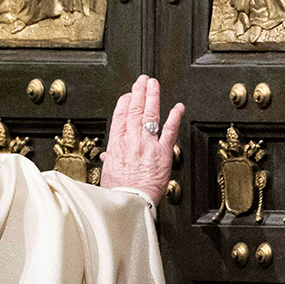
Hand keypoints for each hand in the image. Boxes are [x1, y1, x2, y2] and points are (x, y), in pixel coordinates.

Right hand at [99, 75, 183, 203]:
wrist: (129, 204)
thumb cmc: (117, 194)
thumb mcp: (107, 175)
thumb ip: (110, 162)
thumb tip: (106, 158)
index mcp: (116, 145)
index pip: (119, 116)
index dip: (124, 102)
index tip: (128, 95)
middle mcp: (131, 141)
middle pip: (135, 110)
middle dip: (138, 92)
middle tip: (142, 80)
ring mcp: (147, 145)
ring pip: (150, 115)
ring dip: (152, 96)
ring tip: (154, 84)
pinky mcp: (163, 153)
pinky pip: (170, 131)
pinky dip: (174, 117)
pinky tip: (178, 107)